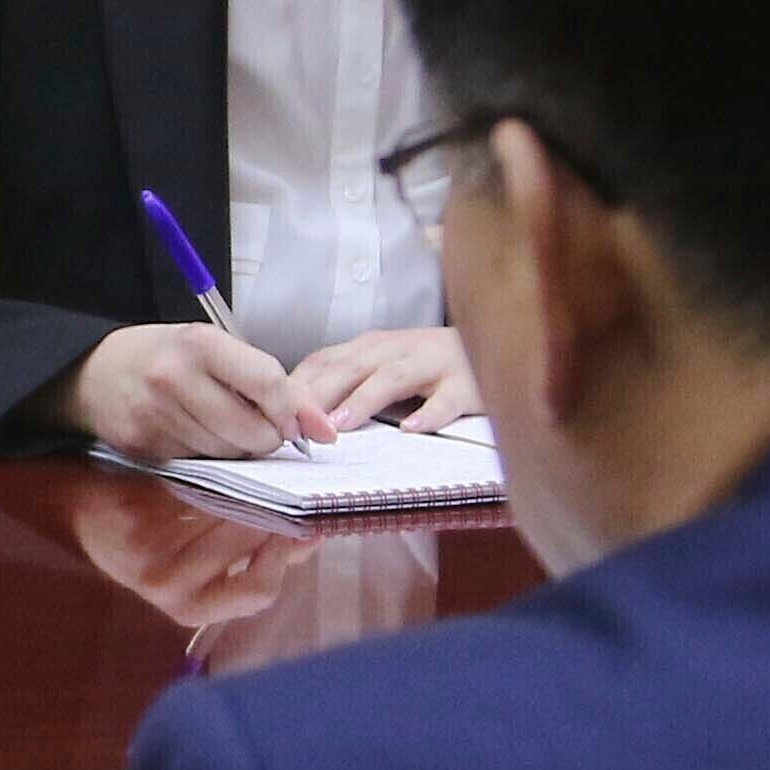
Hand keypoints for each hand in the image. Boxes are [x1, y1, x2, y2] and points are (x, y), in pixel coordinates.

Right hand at [47, 324, 324, 460]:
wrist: (92, 372)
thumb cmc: (165, 357)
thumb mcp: (214, 349)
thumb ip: (267, 380)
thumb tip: (323, 429)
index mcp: (199, 343)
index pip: (268, 383)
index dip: (294, 411)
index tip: (305, 426)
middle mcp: (174, 377)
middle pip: (252, 430)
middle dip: (267, 437)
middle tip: (258, 425)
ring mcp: (155, 414)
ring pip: (228, 453)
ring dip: (236, 448)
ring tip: (218, 424)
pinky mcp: (143, 445)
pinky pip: (198, 463)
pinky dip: (205, 454)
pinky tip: (190, 433)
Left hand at [69, 488, 312, 635]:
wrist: (79, 511)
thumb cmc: (149, 536)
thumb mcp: (197, 561)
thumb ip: (252, 556)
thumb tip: (308, 537)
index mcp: (191, 608)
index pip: (259, 590)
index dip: (287, 556)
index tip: (307, 525)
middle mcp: (171, 589)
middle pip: (248, 544)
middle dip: (276, 512)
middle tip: (296, 486)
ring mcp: (149, 556)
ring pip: (228, 514)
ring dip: (251, 489)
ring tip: (265, 473)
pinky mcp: (135, 519)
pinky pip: (195, 489)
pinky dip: (217, 474)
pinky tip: (226, 463)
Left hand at [288, 326, 479, 434]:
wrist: (499, 341)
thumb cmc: (432, 366)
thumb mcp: (382, 368)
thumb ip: (346, 385)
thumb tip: (297, 416)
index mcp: (371, 348)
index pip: (323, 362)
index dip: (296, 387)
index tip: (270, 415)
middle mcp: (396, 350)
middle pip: (350, 367)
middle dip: (318, 395)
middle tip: (292, 425)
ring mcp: (432, 363)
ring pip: (392, 377)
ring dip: (363, 400)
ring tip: (339, 425)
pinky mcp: (466, 383)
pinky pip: (447, 399)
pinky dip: (430, 413)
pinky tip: (413, 429)